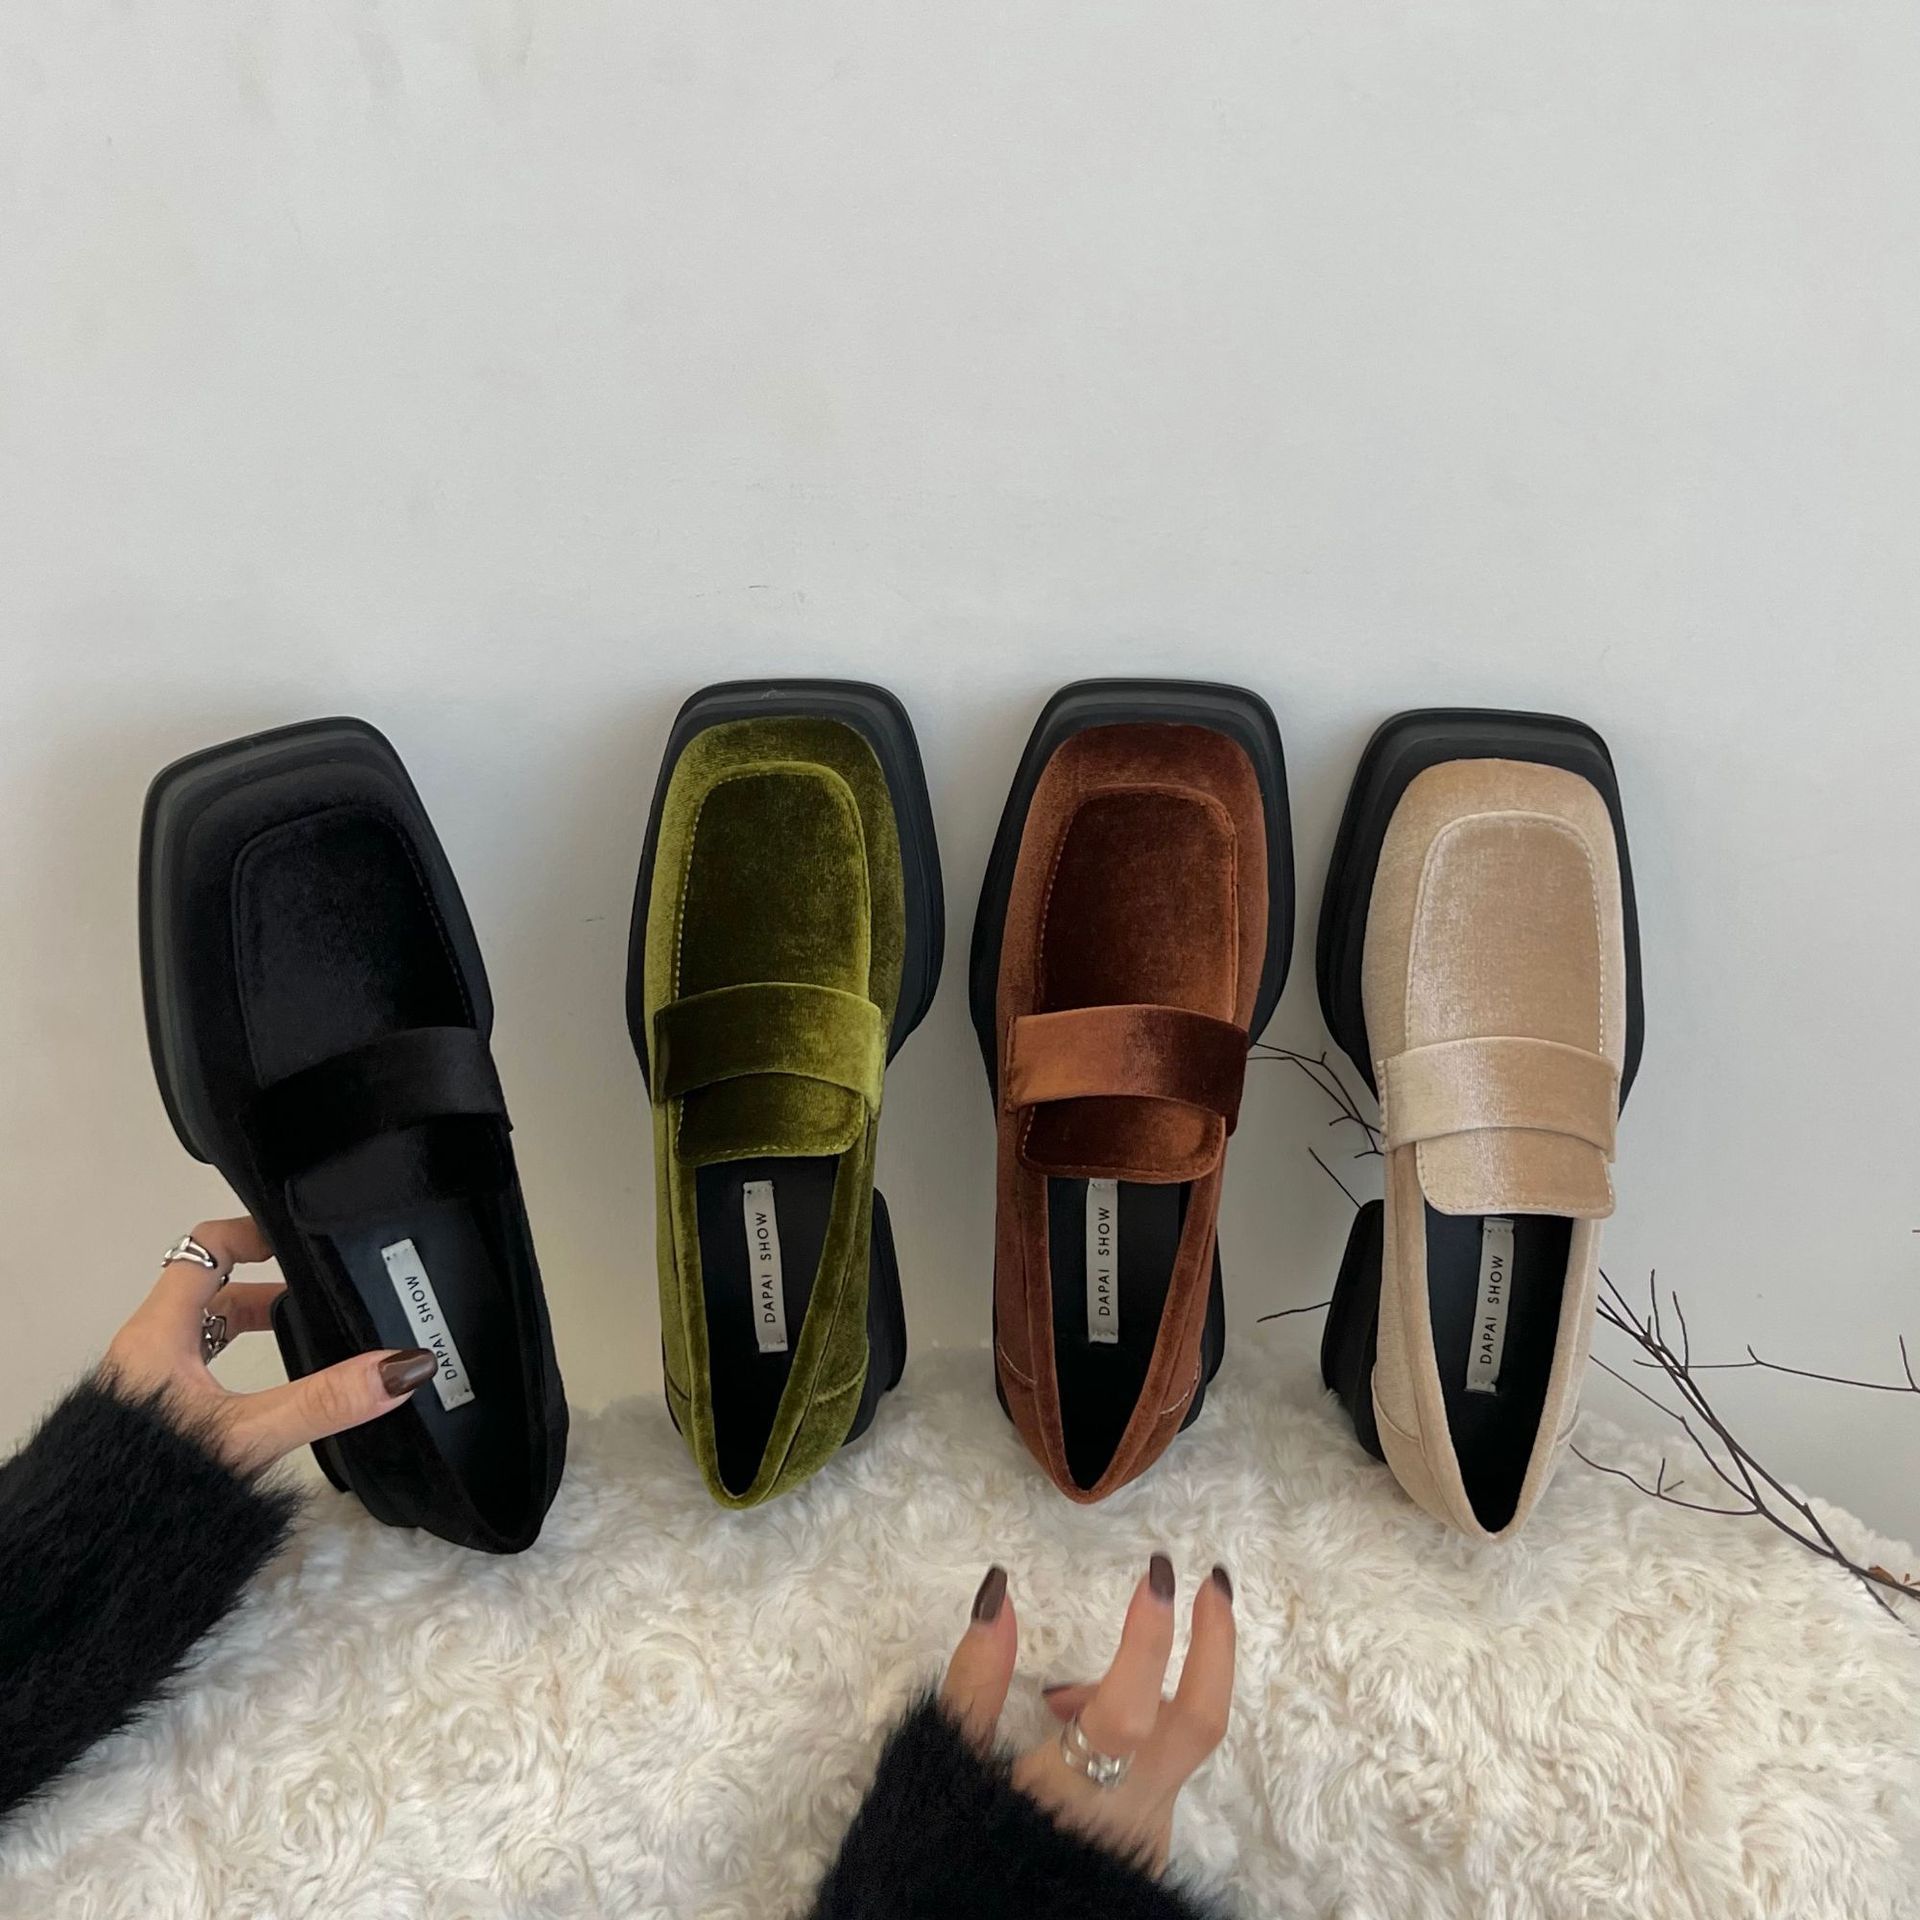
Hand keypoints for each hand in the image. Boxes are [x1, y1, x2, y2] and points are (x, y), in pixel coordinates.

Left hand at [101, 1215, 438, 1476]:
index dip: (252, 1234)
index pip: (204, 1248)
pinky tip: (267, 1388)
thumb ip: (328, 1400)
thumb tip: (404, 1367)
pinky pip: (199, 1363)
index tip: (298, 1241)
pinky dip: (237, 1360)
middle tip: (319, 1298)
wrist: (96, 1545)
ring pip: (206, 1329)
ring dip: (254, 1326)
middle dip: (269, 1290)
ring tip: (305, 1337)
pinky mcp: (151, 1412)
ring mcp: (146, 1380)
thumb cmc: (156, 1477)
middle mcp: (148, 1347)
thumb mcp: (251, 1433)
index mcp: (160, 1331)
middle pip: (212, 1289)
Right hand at [937, 1555, 1234, 1874]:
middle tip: (1213, 1580)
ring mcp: (1150, 1832)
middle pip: (1200, 1721)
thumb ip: (976, 1680)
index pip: (1129, 1704)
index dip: (1148, 1637)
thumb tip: (999, 1595)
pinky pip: (1160, 1767)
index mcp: (1075, 1791)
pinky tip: (1078, 1735)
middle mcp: (1129, 1813)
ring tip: (1058, 1700)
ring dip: (1147, 1690)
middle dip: (1216, 1643)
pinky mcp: (1152, 1842)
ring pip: (1175, 1740)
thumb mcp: (954, 1761)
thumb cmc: (962, 1842)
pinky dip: (1135, 1729)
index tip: (1156, 1574)